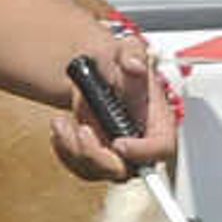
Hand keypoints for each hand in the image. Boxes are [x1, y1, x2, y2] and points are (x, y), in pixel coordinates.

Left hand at [52, 37, 181, 182]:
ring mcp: (116, 152)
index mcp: (157, 120)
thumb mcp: (126, 50)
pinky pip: (78, 166)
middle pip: (124, 169)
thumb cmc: (117, 64)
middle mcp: (139, 141)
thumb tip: (134, 66)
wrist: (96, 74)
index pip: (162, 147)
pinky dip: (62, 150)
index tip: (119, 144)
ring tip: (61, 123)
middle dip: (96, 154)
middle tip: (81, 130)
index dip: (143, 152)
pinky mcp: (95, 155)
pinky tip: (59, 127)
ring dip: (72, 150)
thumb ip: (133, 54)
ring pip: (95, 170)